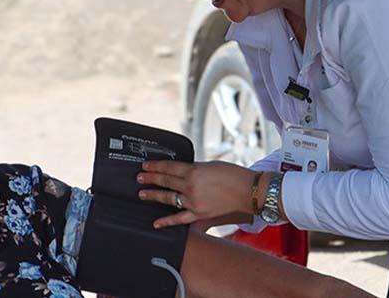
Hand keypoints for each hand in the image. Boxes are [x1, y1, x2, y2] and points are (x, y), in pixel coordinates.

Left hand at [137, 160, 256, 227]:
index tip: (145, 166)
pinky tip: (156, 222)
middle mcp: (190, 186)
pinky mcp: (199, 214)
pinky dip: (167, 221)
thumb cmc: (233, 175)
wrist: (248, 191)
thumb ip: (194, 169)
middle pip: (165, 181)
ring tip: (142, 194)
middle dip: (150, 178)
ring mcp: (193, 201)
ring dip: (154, 195)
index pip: (169, 167)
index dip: (155, 166)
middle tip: (139, 178)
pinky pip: (179, 218)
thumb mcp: (210, 165)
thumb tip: (182, 171)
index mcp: (193, 170)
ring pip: (169, 198)